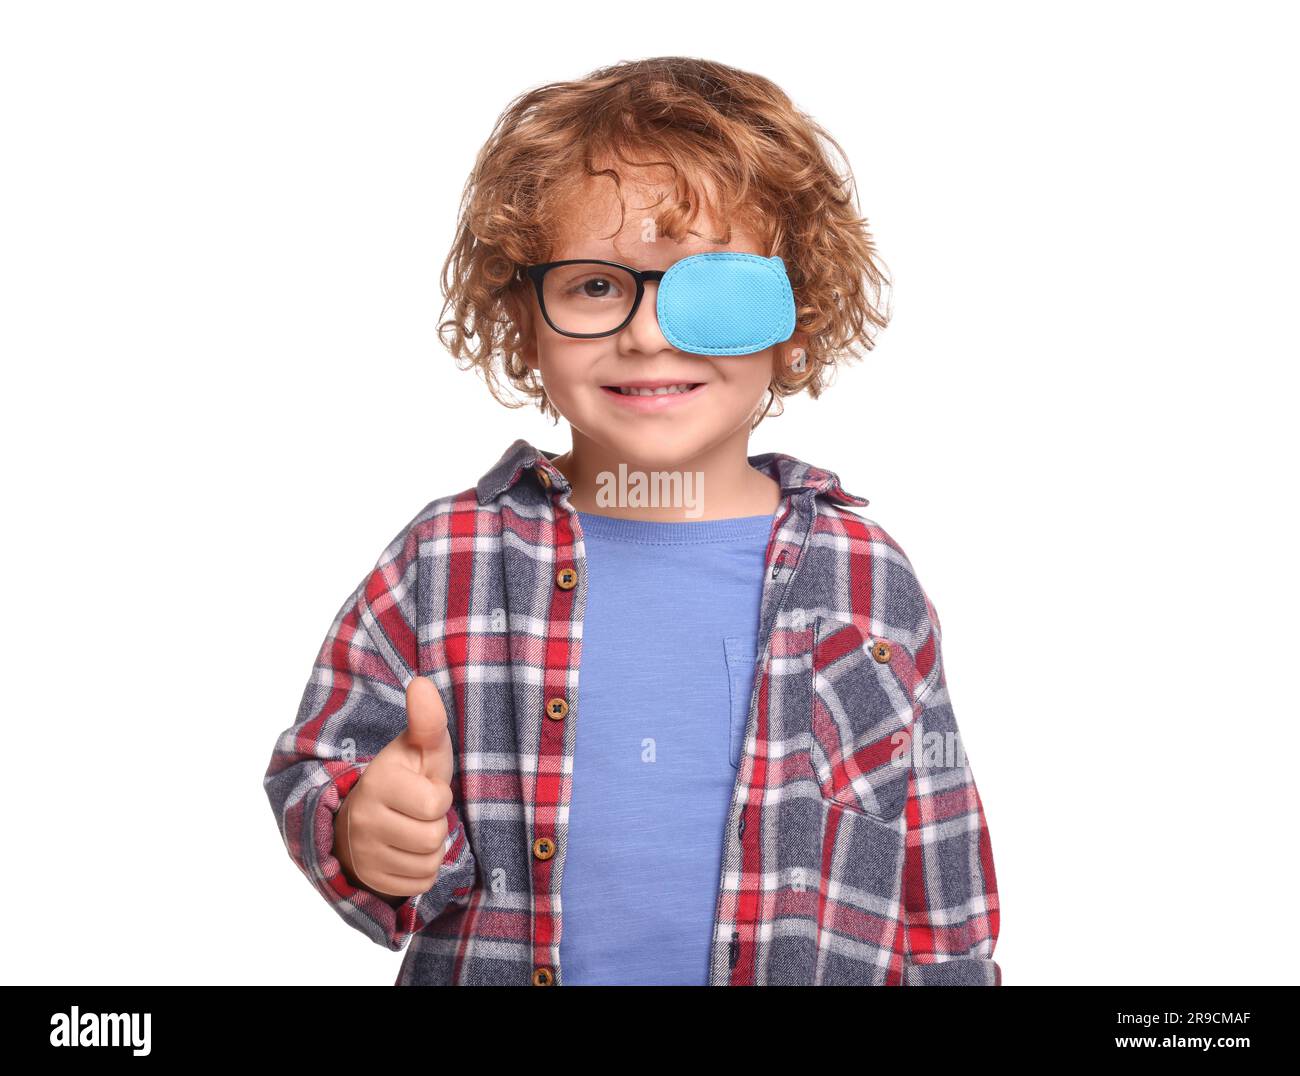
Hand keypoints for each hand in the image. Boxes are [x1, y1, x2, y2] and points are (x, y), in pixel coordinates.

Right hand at [334, 676, 455, 899]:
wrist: (367, 813)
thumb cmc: (406, 776)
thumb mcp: (419, 747)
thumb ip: (427, 720)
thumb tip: (422, 682)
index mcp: (377, 782)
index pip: (434, 805)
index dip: (439, 796)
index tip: (424, 787)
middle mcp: (362, 819)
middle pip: (433, 838)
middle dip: (436, 824)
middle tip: (418, 811)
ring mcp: (362, 853)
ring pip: (427, 864)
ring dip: (430, 848)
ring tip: (413, 828)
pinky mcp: (368, 879)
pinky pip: (418, 884)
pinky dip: (421, 870)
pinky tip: (407, 850)